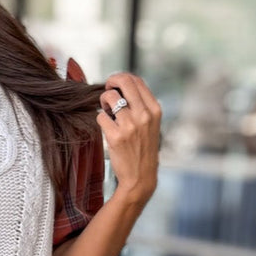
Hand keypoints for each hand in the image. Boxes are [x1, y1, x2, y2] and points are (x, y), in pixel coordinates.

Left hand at [97, 71, 161, 202]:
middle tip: (107, 91)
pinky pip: (100, 117)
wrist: (141, 178)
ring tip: (107, 112)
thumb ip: (141, 106)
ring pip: (109, 97)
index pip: (137, 80)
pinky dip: (101, 121)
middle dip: (111, 82)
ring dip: (103, 102)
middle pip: (123, 81)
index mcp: (154, 110)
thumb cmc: (144, 150)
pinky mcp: (116, 137)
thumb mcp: (151, 125)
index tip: (115, 84)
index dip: (122, 78)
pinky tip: (107, 129)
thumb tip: (121, 86)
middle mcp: (144, 115)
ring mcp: (130, 125)